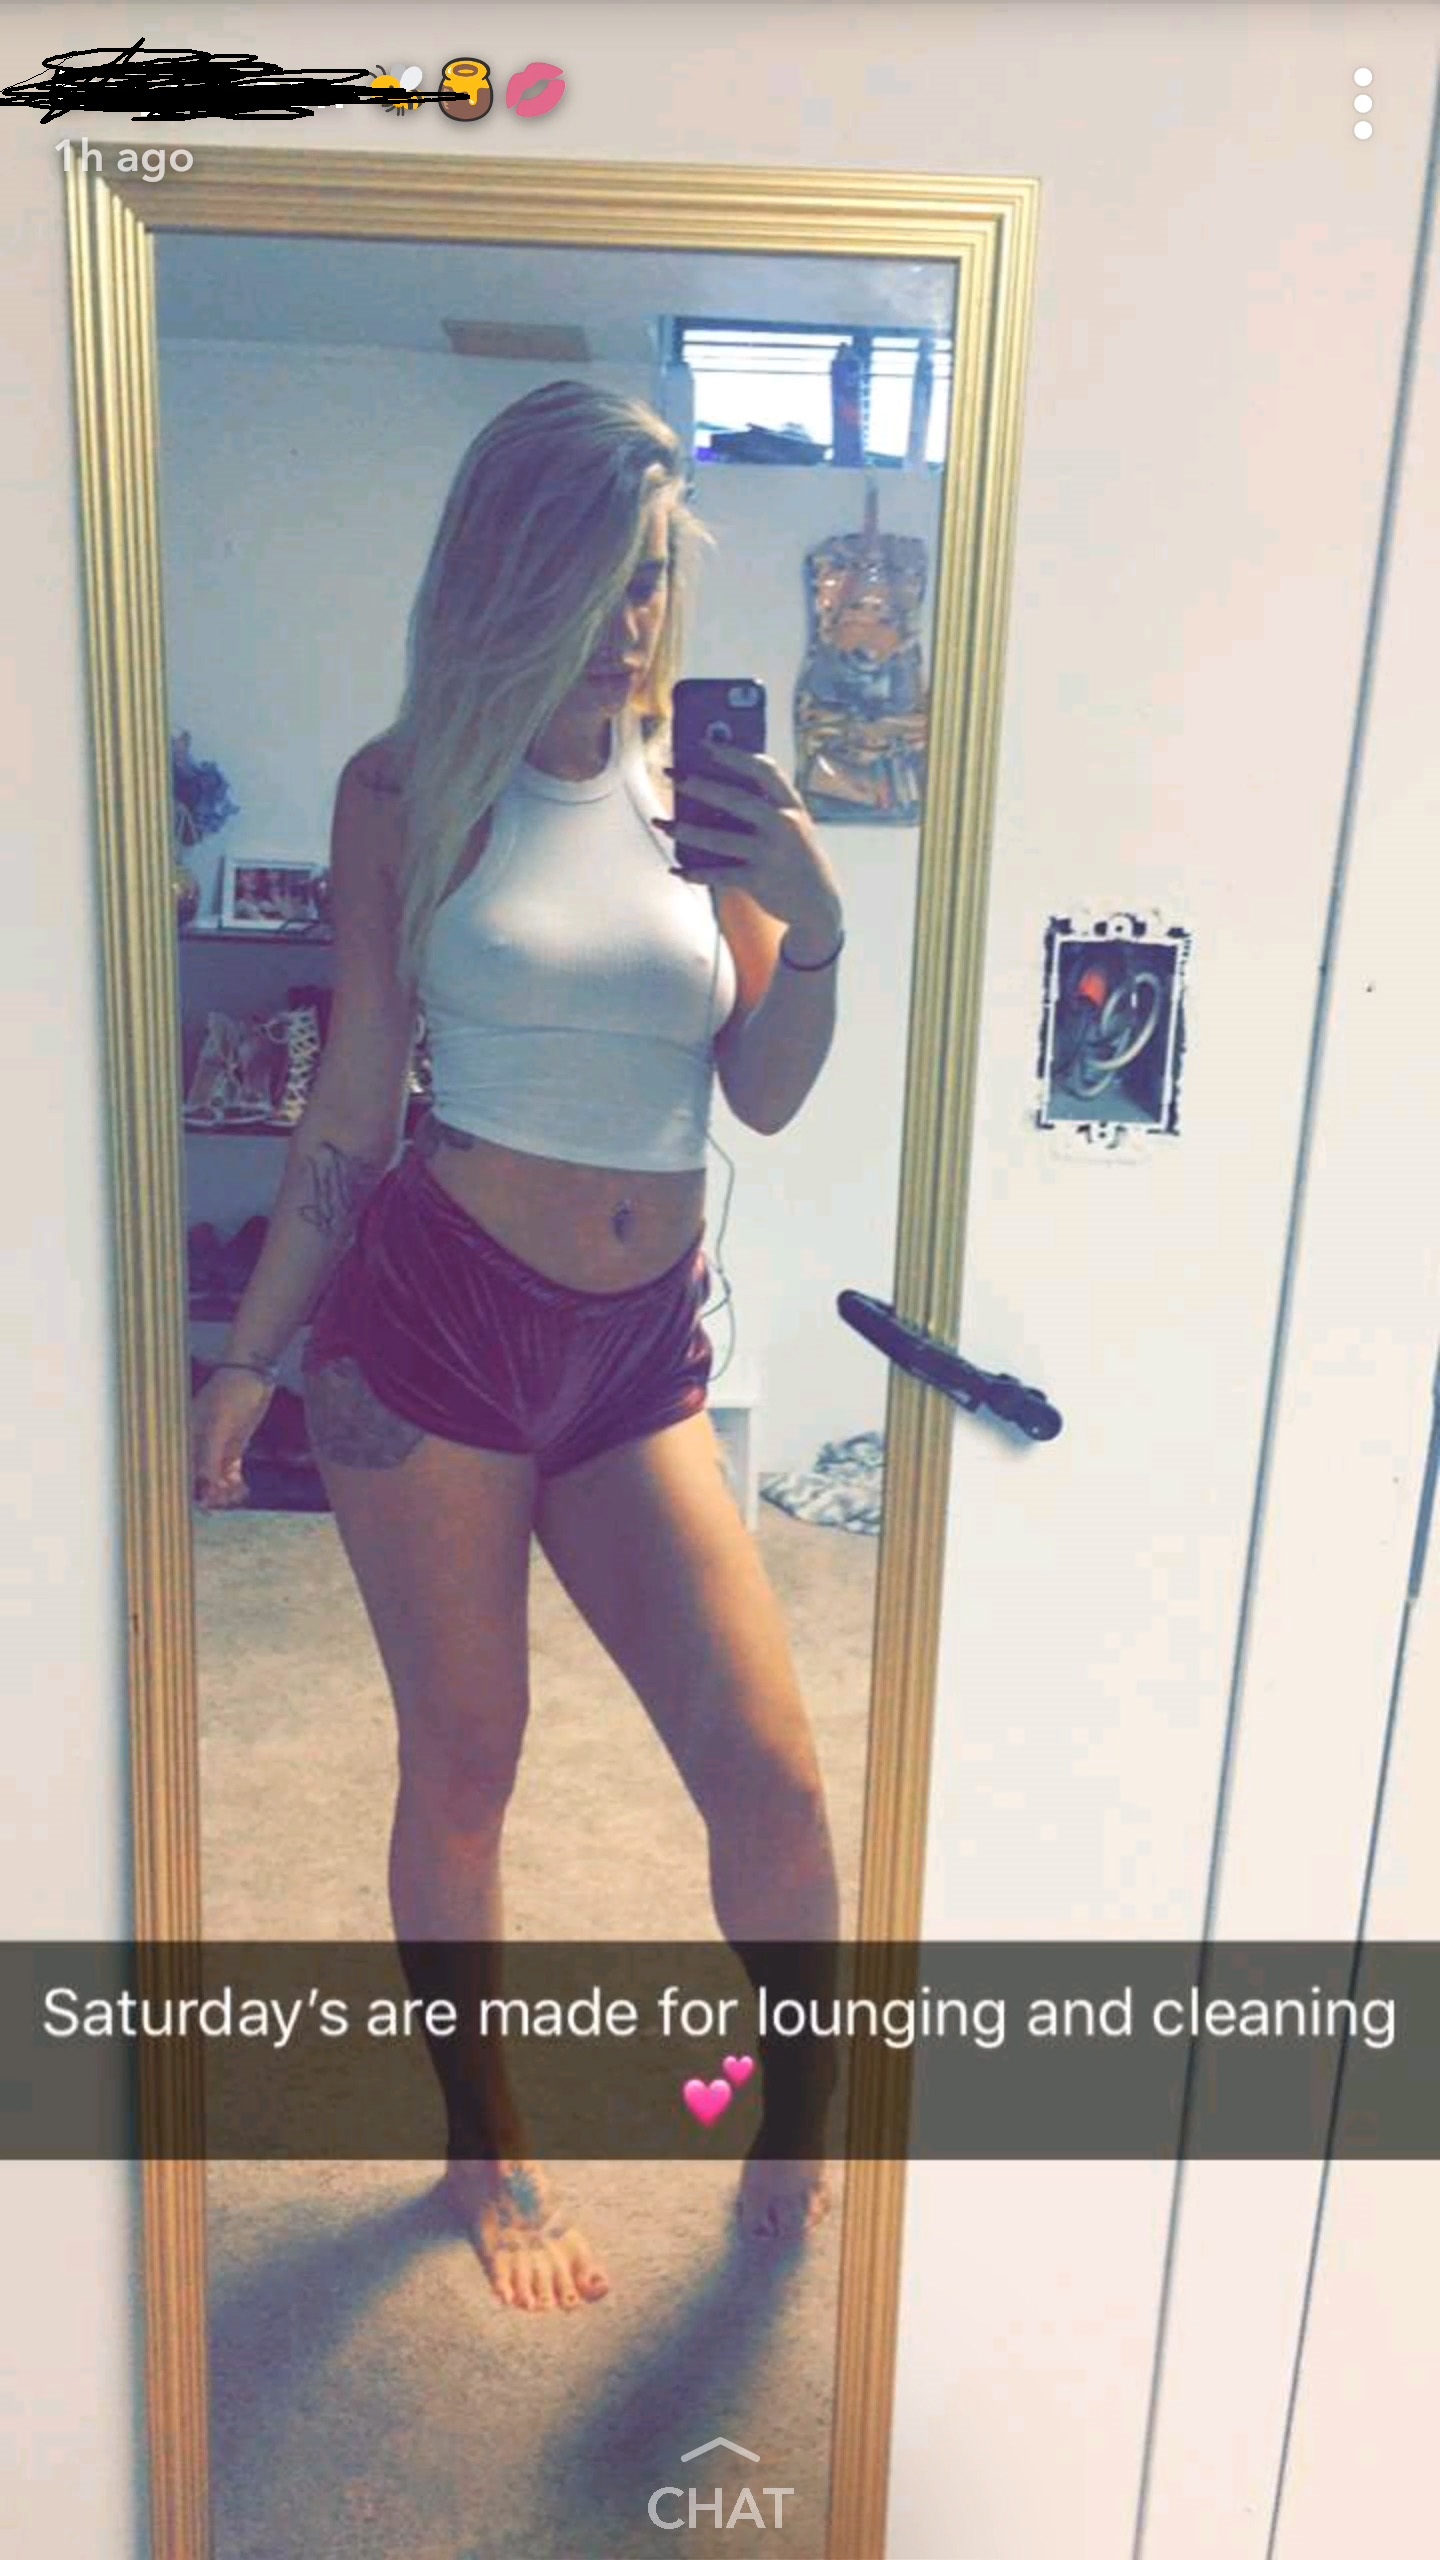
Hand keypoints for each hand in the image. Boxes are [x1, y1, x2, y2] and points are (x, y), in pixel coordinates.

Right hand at [191, 1367, 273, 1509]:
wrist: (253, 1373)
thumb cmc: (231, 1393)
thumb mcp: (220, 1424)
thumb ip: (210, 1455)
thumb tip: (205, 1486)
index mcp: (185, 1439)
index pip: (182, 1473)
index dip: (193, 1492)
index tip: (207, 1505)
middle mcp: (196, 1446)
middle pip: (198, 1481)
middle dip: (211, 1495)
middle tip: (227, 1500)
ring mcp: (214, 1447)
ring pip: (214, 1480)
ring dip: (225, 1492)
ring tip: (239, 1494)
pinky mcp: (230, 1447)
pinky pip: (228, 1473)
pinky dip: (234, 1484)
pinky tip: (243, 1489)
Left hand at [654, 744, 841, 941]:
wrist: (818, 903)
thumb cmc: (794, 855)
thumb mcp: (791, 825)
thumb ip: (764, 805)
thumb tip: (710, 787)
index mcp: (792, 805)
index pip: (763, 770)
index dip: (732, 754)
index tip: (703, 743)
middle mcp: (784, 826)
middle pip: (735, 800)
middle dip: (699, 785)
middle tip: (672, 775)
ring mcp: (771, 854)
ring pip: (719, 839)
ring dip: (685, 831)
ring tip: (661, 823)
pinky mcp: (759, 881)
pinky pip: (719, 874)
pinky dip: (695, 873)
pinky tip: (676, 869)